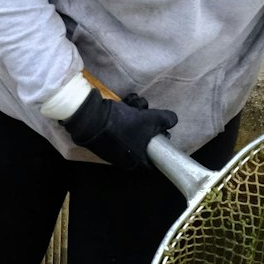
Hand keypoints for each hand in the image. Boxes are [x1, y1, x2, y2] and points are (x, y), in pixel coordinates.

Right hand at [62, 91, 176, 170]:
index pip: (156, 160)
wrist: (90, 118)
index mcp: (136, 161)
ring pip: (134, 128)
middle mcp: (126, 158)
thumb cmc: (122, 125)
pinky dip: (125, 112)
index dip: (162, 144)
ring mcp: (116, 147)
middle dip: (148, 121)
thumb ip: (165, 120)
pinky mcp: (107, 135)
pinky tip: (124, 102)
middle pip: (145, 139)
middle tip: (145, 111)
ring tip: (132, 102)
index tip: (163, 132)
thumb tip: (173, 120)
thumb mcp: (150, 120)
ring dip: (136, 111)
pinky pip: (121, 124)